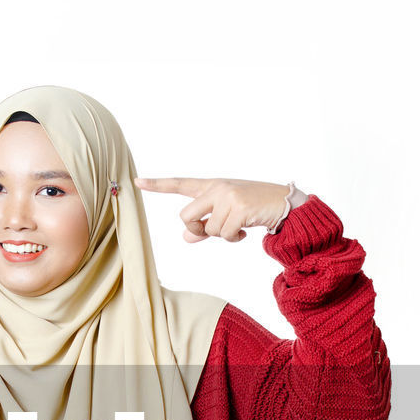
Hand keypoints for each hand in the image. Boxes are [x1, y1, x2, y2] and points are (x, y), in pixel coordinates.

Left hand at [133, 176, 287, 243]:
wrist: (283, 203)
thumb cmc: (252, 209)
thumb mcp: (226, 215)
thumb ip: (204, 226)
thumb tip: (186, 238)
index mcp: (211, 186)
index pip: (180, 184)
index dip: (157, 184)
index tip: (136, 181)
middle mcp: (217, 188)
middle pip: (186, 216)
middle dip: (196, 230)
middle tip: (210, 232)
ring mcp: (228, 196)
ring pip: (208, 230)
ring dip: (222, 236)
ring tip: (238, 227)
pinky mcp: (240, 207)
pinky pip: (224, 234)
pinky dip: (234, 238)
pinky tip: (245, 230)